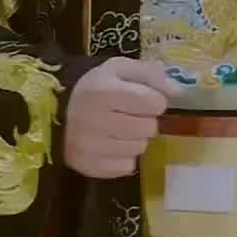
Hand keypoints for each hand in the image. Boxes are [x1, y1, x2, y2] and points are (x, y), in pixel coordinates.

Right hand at [62, 58, 177, 179]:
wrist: (58, 113)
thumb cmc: (96, 88)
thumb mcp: (119, 69)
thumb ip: (150, 74)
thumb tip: (178, 91)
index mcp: (103, 91)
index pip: (153, 103)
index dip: (156, 100)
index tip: (145, 99)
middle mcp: (94, 120)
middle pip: (149, 128)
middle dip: (146, 120)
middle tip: (130, 115)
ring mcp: (90, 147)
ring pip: (140, 148)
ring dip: (136, 139)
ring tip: (120, 129)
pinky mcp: (90, 167)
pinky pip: (127, 167)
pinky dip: (125, 157)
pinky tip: (112, 145)